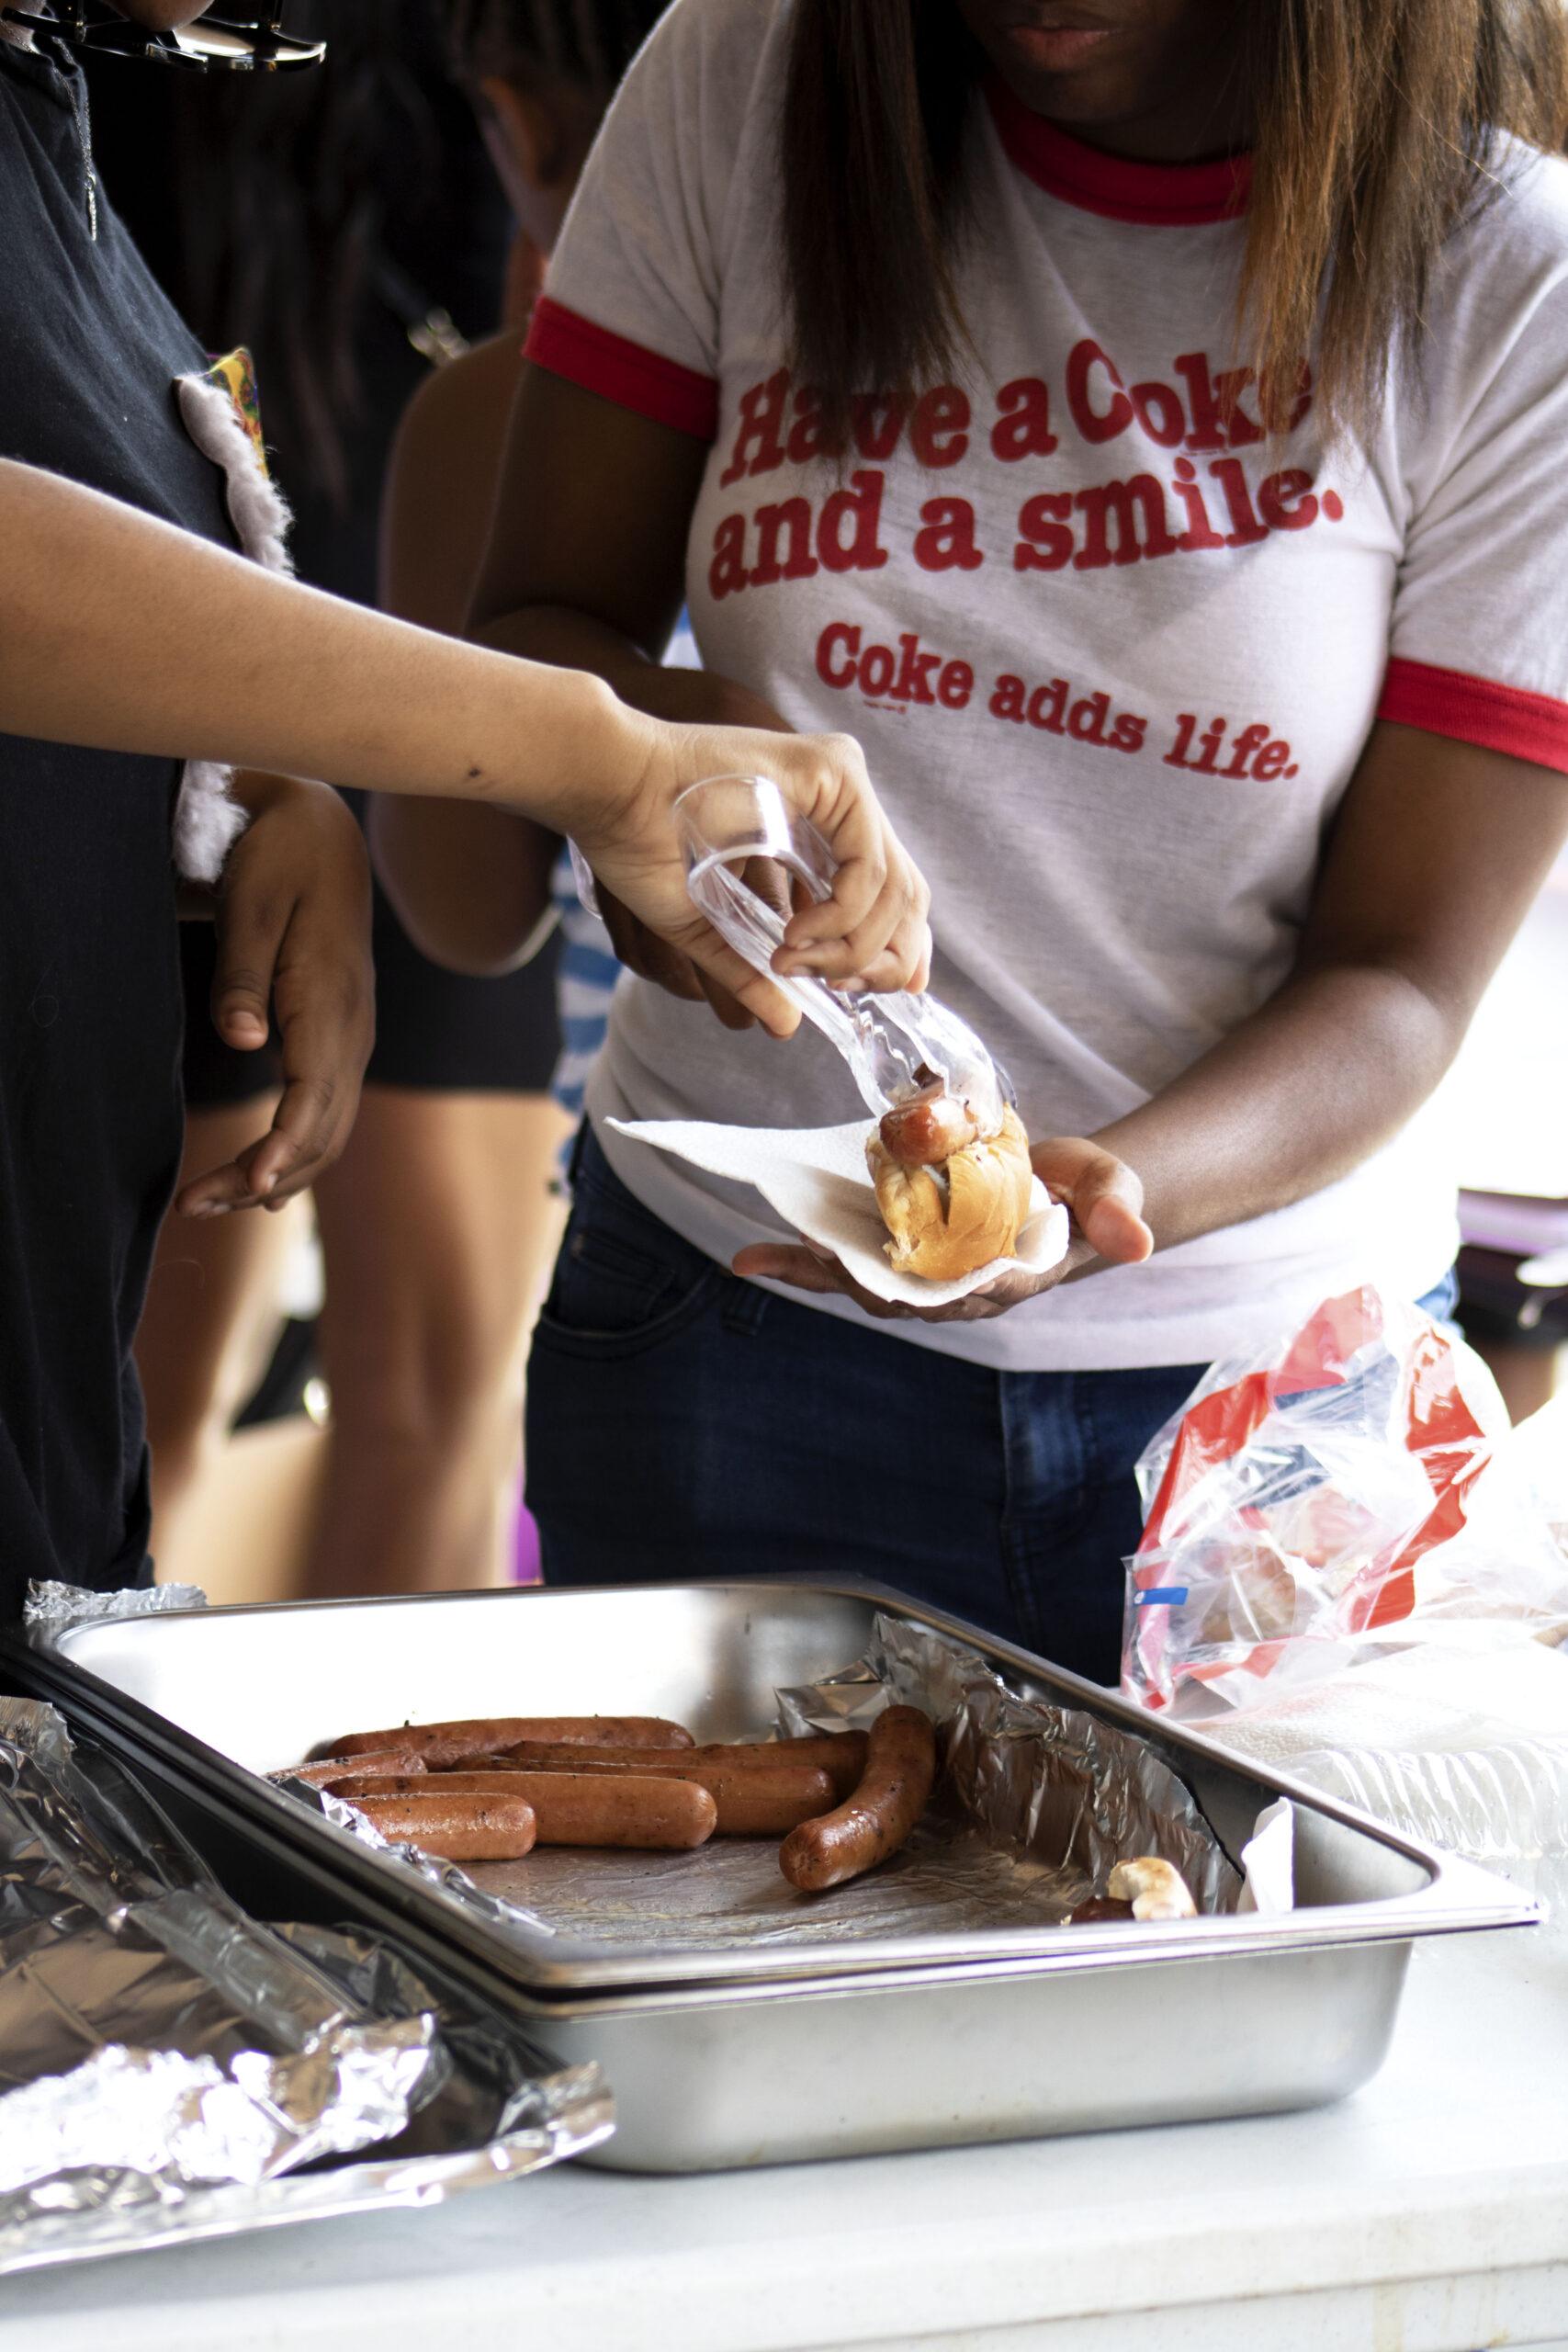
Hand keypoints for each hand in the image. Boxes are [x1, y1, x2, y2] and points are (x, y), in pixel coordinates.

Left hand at [177, 774, 373, 1216]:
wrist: (326, 835)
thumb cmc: (281, 860)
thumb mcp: (251, 903)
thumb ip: (243, 974)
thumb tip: (241, 1040)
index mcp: (331, 1000)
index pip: (315, 1094)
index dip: (285, 1146)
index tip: (252, 1185)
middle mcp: (353, 1031)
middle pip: (322, 1130)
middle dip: (263, 1179)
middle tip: (193, 1205)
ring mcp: (353, 1039)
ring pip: (327, 1131)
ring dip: (275, 1175)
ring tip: (208, 1202)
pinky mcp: (340, 1041)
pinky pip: (327, 1114)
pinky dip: (296, 1155)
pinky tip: (263, 1188)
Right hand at [570, 719, 931, 1036]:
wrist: (609, 789)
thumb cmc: (641, 844)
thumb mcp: (708, 925)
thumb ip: (751, 969)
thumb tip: (788, 1025)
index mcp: (821, 826)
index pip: (894, 893)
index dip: (895, 951)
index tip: (863, 992)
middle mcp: (844, 800)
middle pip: (910, 894)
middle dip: (883, 959)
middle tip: (834, 988)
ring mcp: (845, 782)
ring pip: (897, 890)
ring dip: (850, 948)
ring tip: (791, 963)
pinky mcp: (837, 772)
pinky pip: (871, 867)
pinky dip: (842, 917)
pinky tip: (795, 936)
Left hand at [733, 1136, 1152, 1322]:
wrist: (1065, 1187)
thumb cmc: (1086, 1190)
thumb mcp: (1111, 1188)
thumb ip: (1117, 1209)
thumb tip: (1138, 1241)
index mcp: (1006, 1279)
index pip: (960, 1294)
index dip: (920, 1287)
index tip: (886, 1268)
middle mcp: (957, 1285)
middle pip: (897, 1296)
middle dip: (849, 1279)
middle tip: (807, 1251)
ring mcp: (924, 1270)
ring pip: (862, 1284)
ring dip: (815, 1271)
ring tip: (765, 1254)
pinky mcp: (899, 1249)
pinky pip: (844, 1264)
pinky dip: (801, 1262)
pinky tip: (751, 1256)